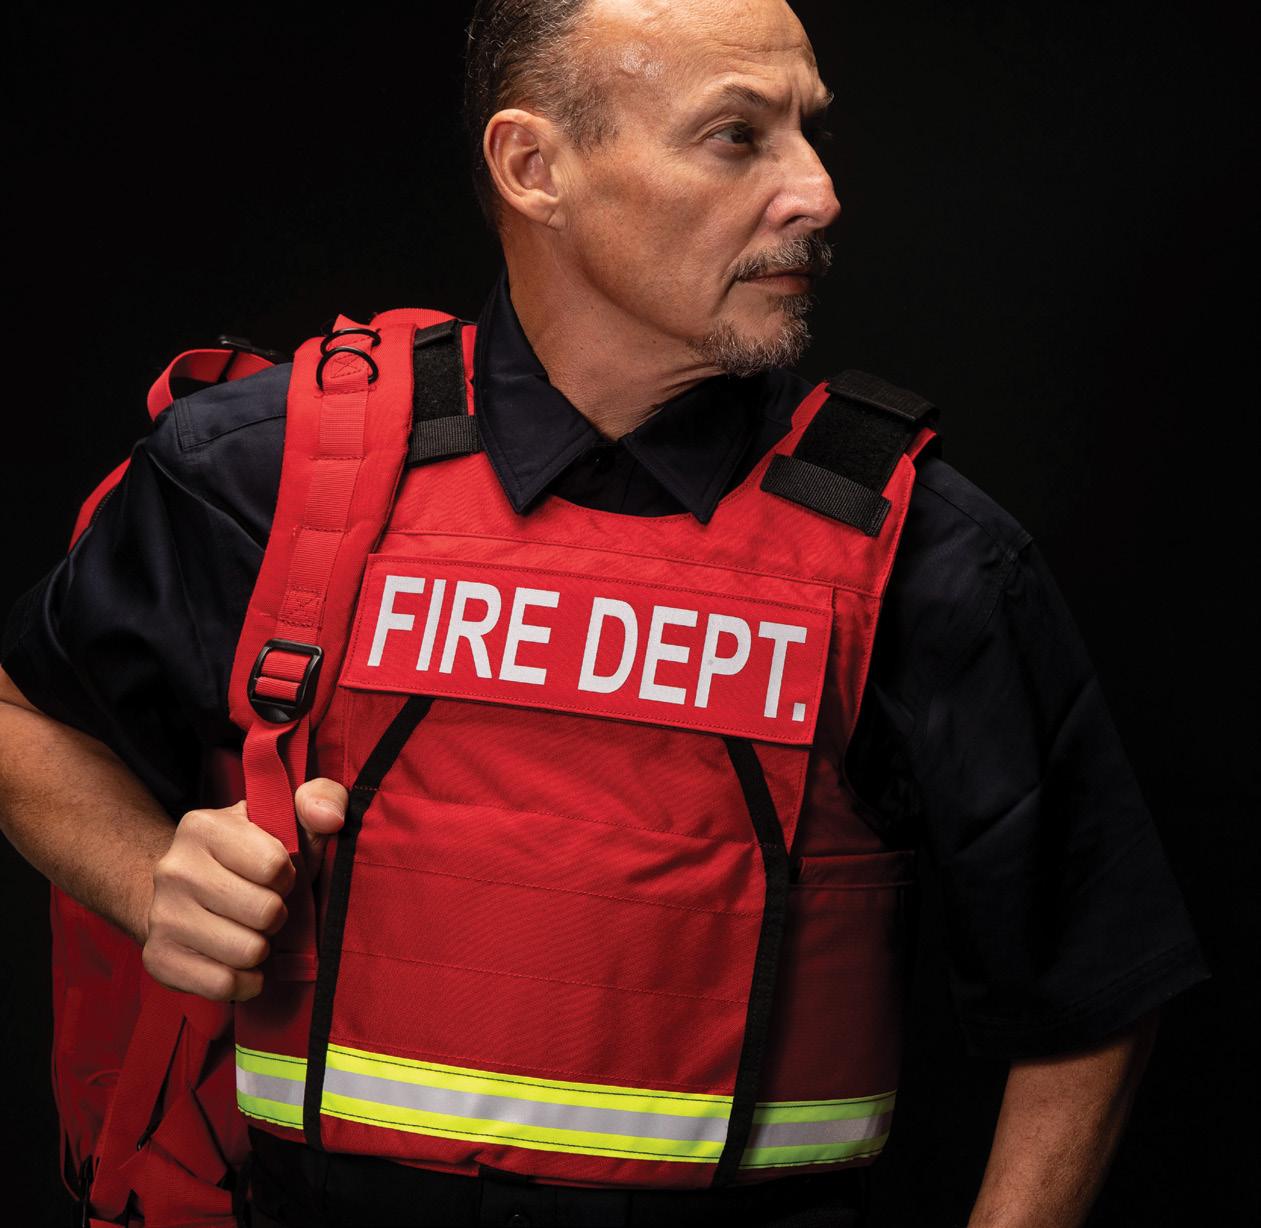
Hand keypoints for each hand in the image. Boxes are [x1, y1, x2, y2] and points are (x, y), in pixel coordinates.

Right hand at [141, 778, 347, 1001]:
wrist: (182, 892)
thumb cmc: (249, 855)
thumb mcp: (284, 816)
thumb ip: (318, 800)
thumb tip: (331, 817)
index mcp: (204, 826)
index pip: (275, 865)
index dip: (288, 876)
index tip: (276, 875)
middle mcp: (173, 869)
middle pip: (264, 912)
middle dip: (277, 913)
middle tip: (264, 907)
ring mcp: (161, 916)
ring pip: (247, 951)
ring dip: (262, 946)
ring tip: (250, 930)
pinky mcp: (158, 959)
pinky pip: (224, 985)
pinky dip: (245, 980)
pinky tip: (241, 962)